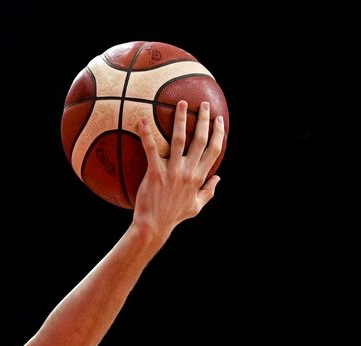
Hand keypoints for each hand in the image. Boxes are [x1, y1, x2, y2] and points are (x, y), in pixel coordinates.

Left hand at [133, 100, 224, 237]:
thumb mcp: (196, 207)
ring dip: (180, 119)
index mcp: (199, 177)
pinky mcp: (154, 174)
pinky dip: (146, 134)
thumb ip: (209, 192)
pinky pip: (151, 150)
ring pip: (179, 140)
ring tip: (181, 103)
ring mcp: (172, 172)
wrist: (153, 226)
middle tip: (203, 104)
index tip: (220, 119)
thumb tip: (218, 179)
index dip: (218, 133)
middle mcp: (188, 172)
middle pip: (200, 140)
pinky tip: (141, 120)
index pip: (214, 150)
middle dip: (204, 120)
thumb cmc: (173, 216)